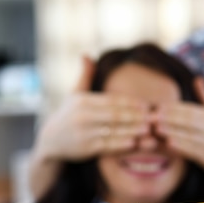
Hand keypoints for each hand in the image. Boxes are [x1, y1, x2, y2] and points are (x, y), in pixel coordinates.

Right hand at [36, 56, 152, 162]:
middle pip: (115, 115)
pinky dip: (122, 144)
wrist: (50, 141)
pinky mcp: (86, 148)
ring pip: (113, 130)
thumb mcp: (74, 94)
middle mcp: (82, 116)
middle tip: (153, 117)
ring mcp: (84, 133)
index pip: (112, 100)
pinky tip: (135, 142)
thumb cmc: (69, 115)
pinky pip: (108, 146)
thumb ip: (85, 76)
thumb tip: (86, 54)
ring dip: (133, 130)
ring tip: (149, 129)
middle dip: (135, 116)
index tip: (147, 105)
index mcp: (83, 101)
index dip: (131, 103)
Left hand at [154, 78, 203, 173]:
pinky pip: (193, 152)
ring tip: (156, 129)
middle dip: (170, 119)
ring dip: (172, 133)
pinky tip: (168, 145)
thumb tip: (198, 78)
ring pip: (189, 137)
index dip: (175, 108)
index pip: (191, 110)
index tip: (159, 106)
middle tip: (152, 116)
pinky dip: (180, 148)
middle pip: (189, 122)